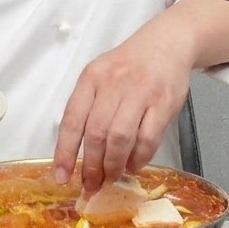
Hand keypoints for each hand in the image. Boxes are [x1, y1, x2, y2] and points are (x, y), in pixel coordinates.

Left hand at [52, 13, 192, 191]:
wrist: (167, 43)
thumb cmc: (129, 65)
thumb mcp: (99, 76)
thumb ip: (87, 108)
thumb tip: (75, 154)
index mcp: (91, 79)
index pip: (71, 121)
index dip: (64, 153)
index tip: (61, 177)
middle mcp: (113, 84)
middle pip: (96, 134)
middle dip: (91, 166)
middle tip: (91, 184)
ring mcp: (140, 93)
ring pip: (120, 139)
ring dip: (114, 165)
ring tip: (111, 176)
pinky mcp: (163, 103)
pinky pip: (147, 139)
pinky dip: (138, 158)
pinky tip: (133, 164)